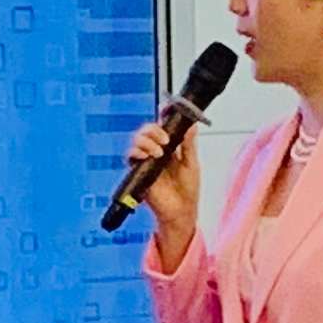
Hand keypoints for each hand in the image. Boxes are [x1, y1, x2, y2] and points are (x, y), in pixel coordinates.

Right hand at [125, 115, 200, 244]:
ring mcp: (147, 161)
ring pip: (137, 140)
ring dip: (146, 141)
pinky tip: (147, 156)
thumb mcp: (191, 164)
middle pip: (147, 130)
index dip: (161, 116)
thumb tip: (191, 124)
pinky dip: (136, 152)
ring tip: (159, 152)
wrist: (181, 212)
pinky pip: (130, 156)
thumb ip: (188, 144)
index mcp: (170, 147)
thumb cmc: (187, 191)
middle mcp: (157, 152)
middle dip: (153, 130)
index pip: (162, 127)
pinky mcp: (139, 172)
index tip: (165, 110)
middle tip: (165, 140)